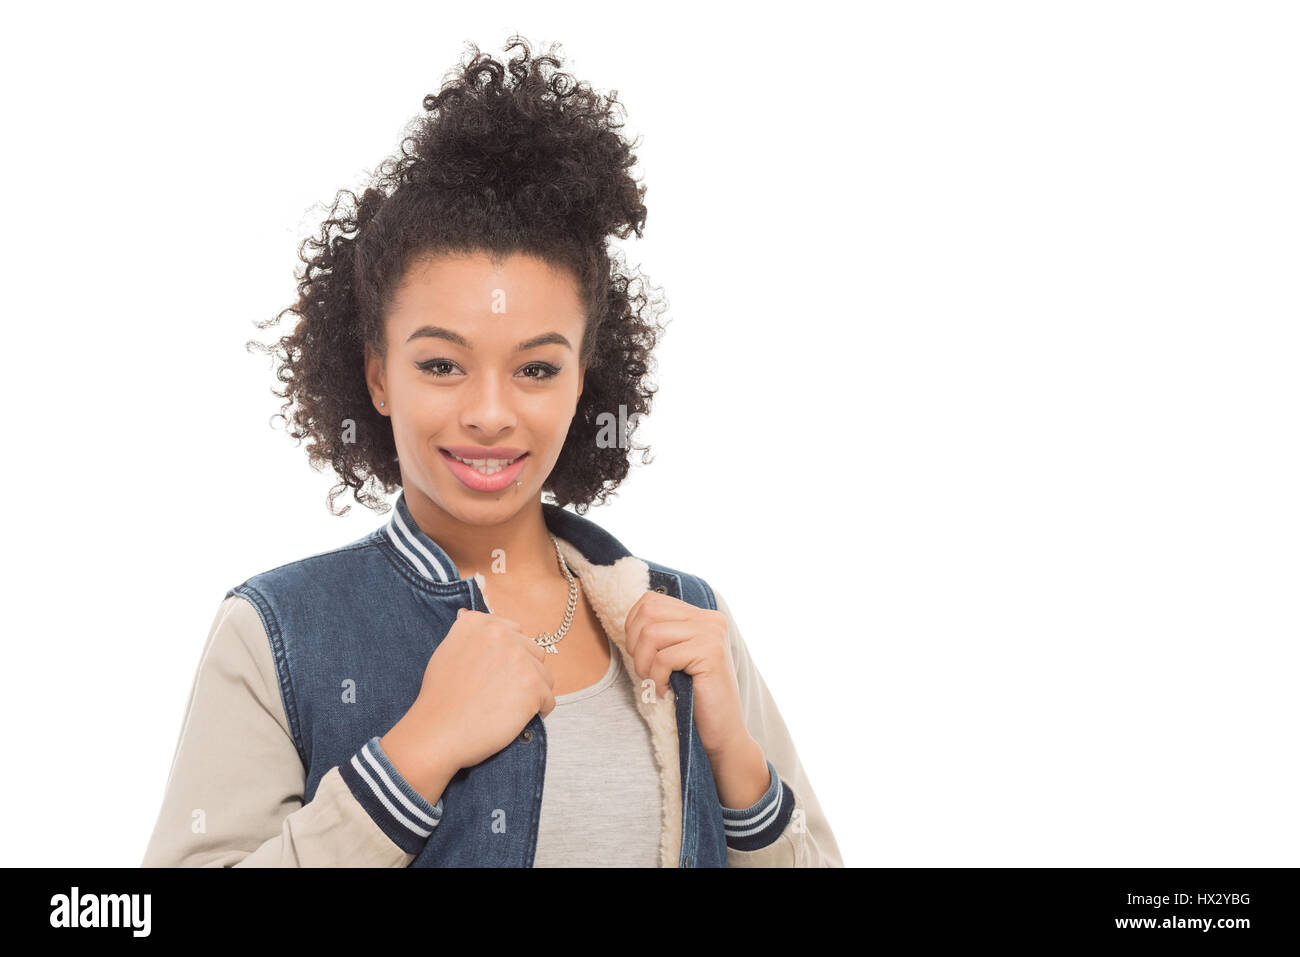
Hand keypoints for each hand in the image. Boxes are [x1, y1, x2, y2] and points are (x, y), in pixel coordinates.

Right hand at [381, 608, 555, 801]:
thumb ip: (465, 632)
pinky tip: (516, 719)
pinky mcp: (532, 686)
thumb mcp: (446, 651)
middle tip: (501, 695)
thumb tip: (466, 612)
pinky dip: (537, 712)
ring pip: (544, 675)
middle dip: (523, 673)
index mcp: (478, 623)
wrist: (437, 731)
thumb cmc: (439, 697)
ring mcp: (519, 659)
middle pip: (533, 651)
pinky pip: (548, 699)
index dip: (508, 656)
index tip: (495, 674)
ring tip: (509, 708)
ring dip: (533, 692)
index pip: (514, 631)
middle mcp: (501, 634)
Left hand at [623, 590, 750, 758]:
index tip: (638, 654)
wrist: (722, 729)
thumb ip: (661, 634)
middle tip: (645, 671)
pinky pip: (663, 658)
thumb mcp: (675, 656)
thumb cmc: (693, 696)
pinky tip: (665, 691)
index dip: (633, 626)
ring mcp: (712, 633)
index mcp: (700, 615)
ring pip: (651, 634)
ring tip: (654, 682)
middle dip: (635, 644)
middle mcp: (709, 619)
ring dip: (643, 664)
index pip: (651, 601)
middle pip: (648, 612)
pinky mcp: (711, 653)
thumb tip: (630, 620)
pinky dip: (657, 679)